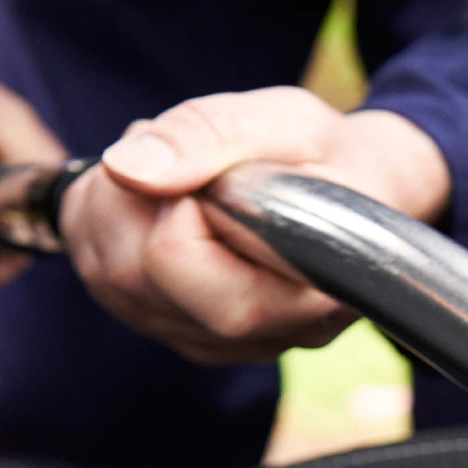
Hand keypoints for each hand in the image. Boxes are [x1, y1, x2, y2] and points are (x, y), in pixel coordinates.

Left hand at [60, 86, 450, 364]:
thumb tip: (127, 167)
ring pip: (109, 283)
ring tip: (175, 173)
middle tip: (177, 154)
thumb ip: (210, 135)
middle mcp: (261, 338)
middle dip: (129, 199)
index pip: (178, 262)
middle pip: (130, 277)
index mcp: (303, 294)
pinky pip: (108, 289)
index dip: (173, 199)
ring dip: (115, 211)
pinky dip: (112, 232)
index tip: (210, 166)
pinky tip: (160, 204)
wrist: (359, 193)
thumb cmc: (330, 157)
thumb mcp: (286, 120)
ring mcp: (221, 346)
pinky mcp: (187, 337)